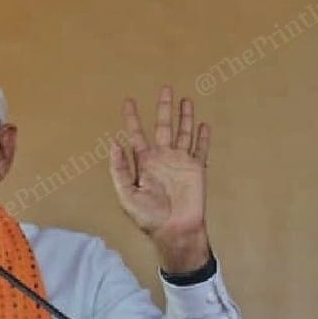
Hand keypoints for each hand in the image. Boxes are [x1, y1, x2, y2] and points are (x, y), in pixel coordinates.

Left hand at [108, 86, 210, 272]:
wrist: (174, 230)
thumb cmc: (148, 216)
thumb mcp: (126, 195)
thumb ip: (120, 170)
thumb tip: (114, 144)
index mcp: (144, 163)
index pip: (136, 135)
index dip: (132, 118)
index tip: (128, 101)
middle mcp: (162, 158)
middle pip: (163, 127)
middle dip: (164, 109)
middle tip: (165, 89)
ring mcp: (180, 162)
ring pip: (183, 133)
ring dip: (185, 117)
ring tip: (186, 99)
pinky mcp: (196, 169)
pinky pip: (200, 149)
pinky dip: (202, 137)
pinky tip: (203, 124)